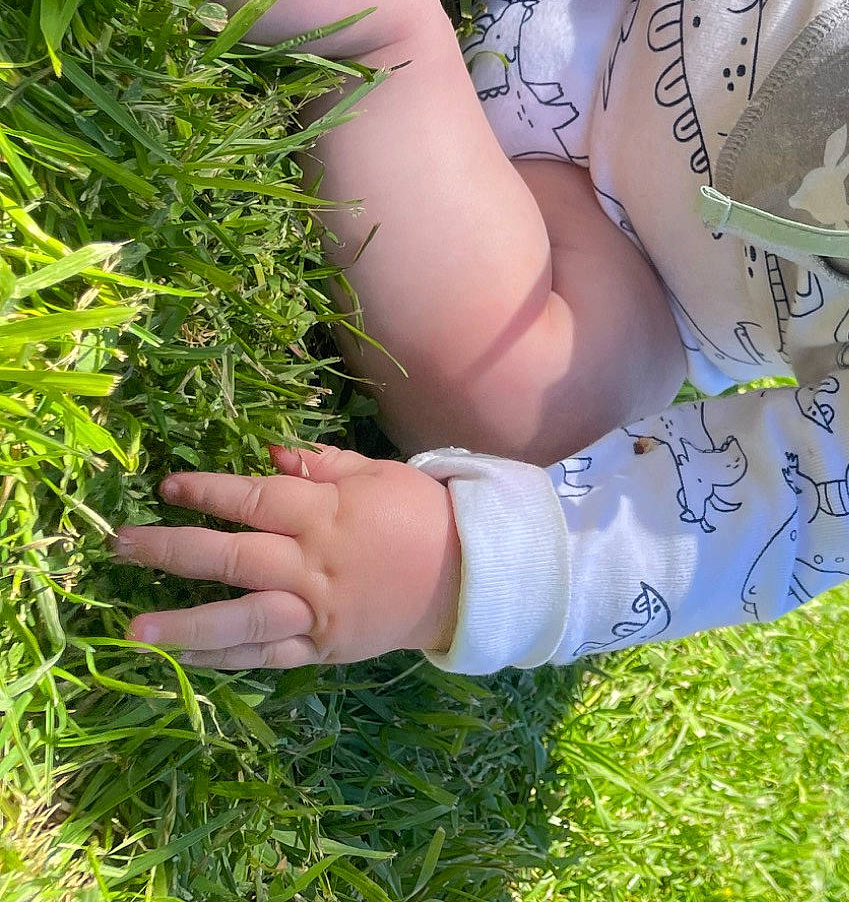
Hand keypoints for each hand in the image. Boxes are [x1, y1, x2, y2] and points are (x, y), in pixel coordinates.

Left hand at [114, 443, 462, 668]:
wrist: (467, 578)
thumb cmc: (420, 516)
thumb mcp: (377, 475)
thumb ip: (320, 465)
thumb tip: (267, 450)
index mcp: (326, 515)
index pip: (255, 500)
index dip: (208, 492)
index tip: (168, 487)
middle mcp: (312, 565)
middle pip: (231, 558)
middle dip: (171, 550)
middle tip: (121, 544)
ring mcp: (314, 612)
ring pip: (240, 620)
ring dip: (183, 625)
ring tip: (132, 630)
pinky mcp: (320, 648)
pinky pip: (264, 657)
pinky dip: (223, 660)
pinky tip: (183, 657)